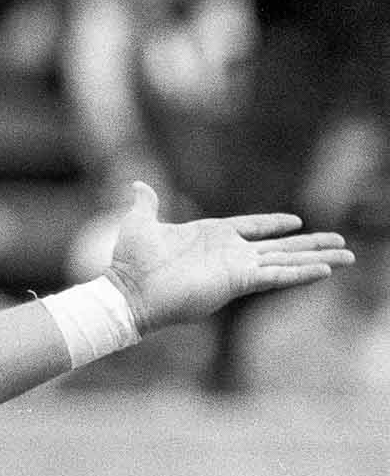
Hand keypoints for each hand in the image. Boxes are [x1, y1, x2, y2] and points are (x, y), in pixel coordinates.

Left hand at [103, 181, 354, 332]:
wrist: (127, 290)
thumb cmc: (131, 261)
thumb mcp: (140, 223)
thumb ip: (146, 203)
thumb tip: (137, 184)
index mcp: (211, 235)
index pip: (251, 227)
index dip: (273, 224)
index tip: (295, 220)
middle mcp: (229, 253)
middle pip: (280, 247)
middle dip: (310, 244)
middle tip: (340, 241)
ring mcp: (237, 268)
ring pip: (287, 261)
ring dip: (318, 258)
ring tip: (348, 256)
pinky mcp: (240, 282)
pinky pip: (278, 276)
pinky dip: (302, 273)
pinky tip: (326, 269)